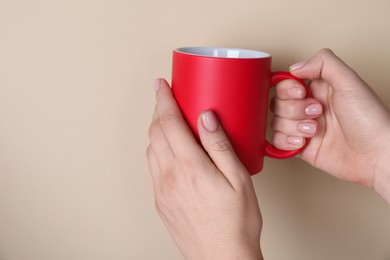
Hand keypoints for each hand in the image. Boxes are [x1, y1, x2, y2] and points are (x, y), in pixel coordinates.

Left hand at [146, 79, 262, 259]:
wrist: (221, 258)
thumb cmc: (235, 222)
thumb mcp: (238, 179)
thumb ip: (220, 145)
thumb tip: (206, 117)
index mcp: (189, 167)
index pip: (169, 123)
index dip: (164, 100)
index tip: (161, 85)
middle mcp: (169, 176)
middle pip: (156, 132)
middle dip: (159, 110)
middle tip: (167, 98)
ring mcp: (161, 190)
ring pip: (151, 148)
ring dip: (157, 129)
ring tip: (168, 120)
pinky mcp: (160, 201)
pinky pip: (152, 166)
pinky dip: (157, 149)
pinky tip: (168, 149)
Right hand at [271, 49, 389, 200]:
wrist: (376, 155)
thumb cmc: (370, 120)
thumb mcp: (350, 82)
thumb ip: (324, 64)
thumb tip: (295, 67)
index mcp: (319, 89)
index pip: (286, 83)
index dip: (288, 89)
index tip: (302, 93)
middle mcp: (309, 107)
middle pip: (278, 103)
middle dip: (295, 110)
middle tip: (317, 113)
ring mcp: (303, 128)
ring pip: (276, 122)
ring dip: (293, 127)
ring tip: (315, 131)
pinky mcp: (301, 147)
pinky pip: (278, 142)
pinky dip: (286, 142)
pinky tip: (303, 142)